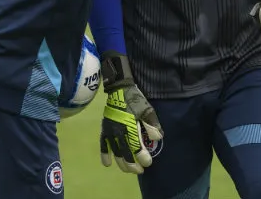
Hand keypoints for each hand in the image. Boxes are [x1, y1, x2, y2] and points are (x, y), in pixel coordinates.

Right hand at [99, 53, 162, 173]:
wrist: (119, 89)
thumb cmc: (135, 99)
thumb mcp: (147, 109)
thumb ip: (152, 124)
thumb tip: (157, 138)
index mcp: (130, 127)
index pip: (136, 147)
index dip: (142, 157)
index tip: (148, 163)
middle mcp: (118, 132)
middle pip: (125, 153)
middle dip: (133, 164)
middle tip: (140, 171)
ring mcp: (110, 131)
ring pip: (115, 152)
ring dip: (122, 163)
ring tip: (129, 170)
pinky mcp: (105, 129)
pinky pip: (103, 144)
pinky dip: (104, 154)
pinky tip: (107, 164)